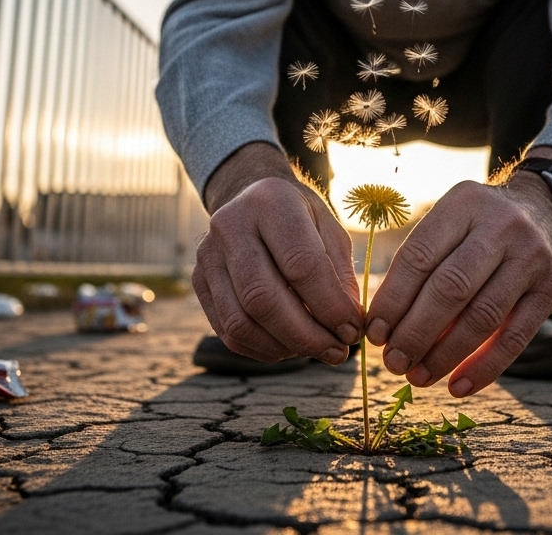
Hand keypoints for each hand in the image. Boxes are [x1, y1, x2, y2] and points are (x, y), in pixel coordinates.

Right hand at [192, 143, 361, 363]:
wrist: (251, 199)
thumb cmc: (301, 219)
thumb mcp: (331, 231)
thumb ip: (340, 276)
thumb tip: (347, 327)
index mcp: (271, 202)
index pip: (301, 264)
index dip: (329, 305)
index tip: (352, 330)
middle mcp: (230, 225)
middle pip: (262, 298)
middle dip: (305, 336)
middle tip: (337, 352)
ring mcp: (207, 255)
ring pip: (240, 322)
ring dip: (284, 348)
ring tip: (316, 350)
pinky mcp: (199, 282)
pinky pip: (227, 332)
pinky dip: (263, 349)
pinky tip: (289, 346)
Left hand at [364, 149, 551, 396]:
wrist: (547, 210)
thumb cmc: (480, 225)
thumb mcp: (451, 220)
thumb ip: (421, 261)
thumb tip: (384, 326)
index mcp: (463, 205)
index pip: (419, 257)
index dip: (392, 300)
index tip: (374, 333)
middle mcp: (500, 227)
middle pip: (450, 289)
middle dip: (415, 332)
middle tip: (393, 362)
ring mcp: (531, 257)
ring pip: (482, 317)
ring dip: (445, 355)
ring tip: (418, 377)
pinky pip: (515, 337)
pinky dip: (484, 367)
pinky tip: (458, 386)